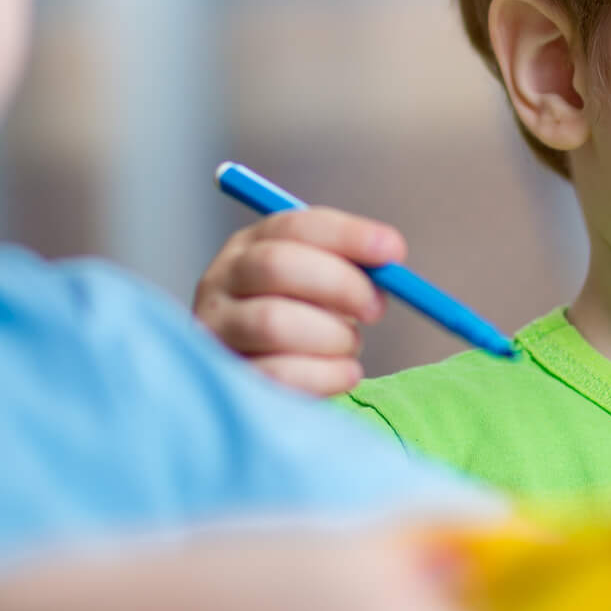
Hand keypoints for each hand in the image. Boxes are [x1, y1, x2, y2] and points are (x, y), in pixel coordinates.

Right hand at [192, 207, 406, 396]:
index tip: (393, 252)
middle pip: (276, 265)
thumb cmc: (303, 325)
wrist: (264, 384)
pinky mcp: (227, 378)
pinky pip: (279, 373)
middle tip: (375, 309)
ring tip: (350, 346)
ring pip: (274, 322)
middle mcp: (220, 281)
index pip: (293, 226)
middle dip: (340, 284)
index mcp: (249, 247)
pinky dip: (326, 374)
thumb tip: (389, 258)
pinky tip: (345, 374)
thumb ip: (349, 268)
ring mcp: (217, 331)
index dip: (347, 235)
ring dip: (332, 336)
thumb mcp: (319, 287)